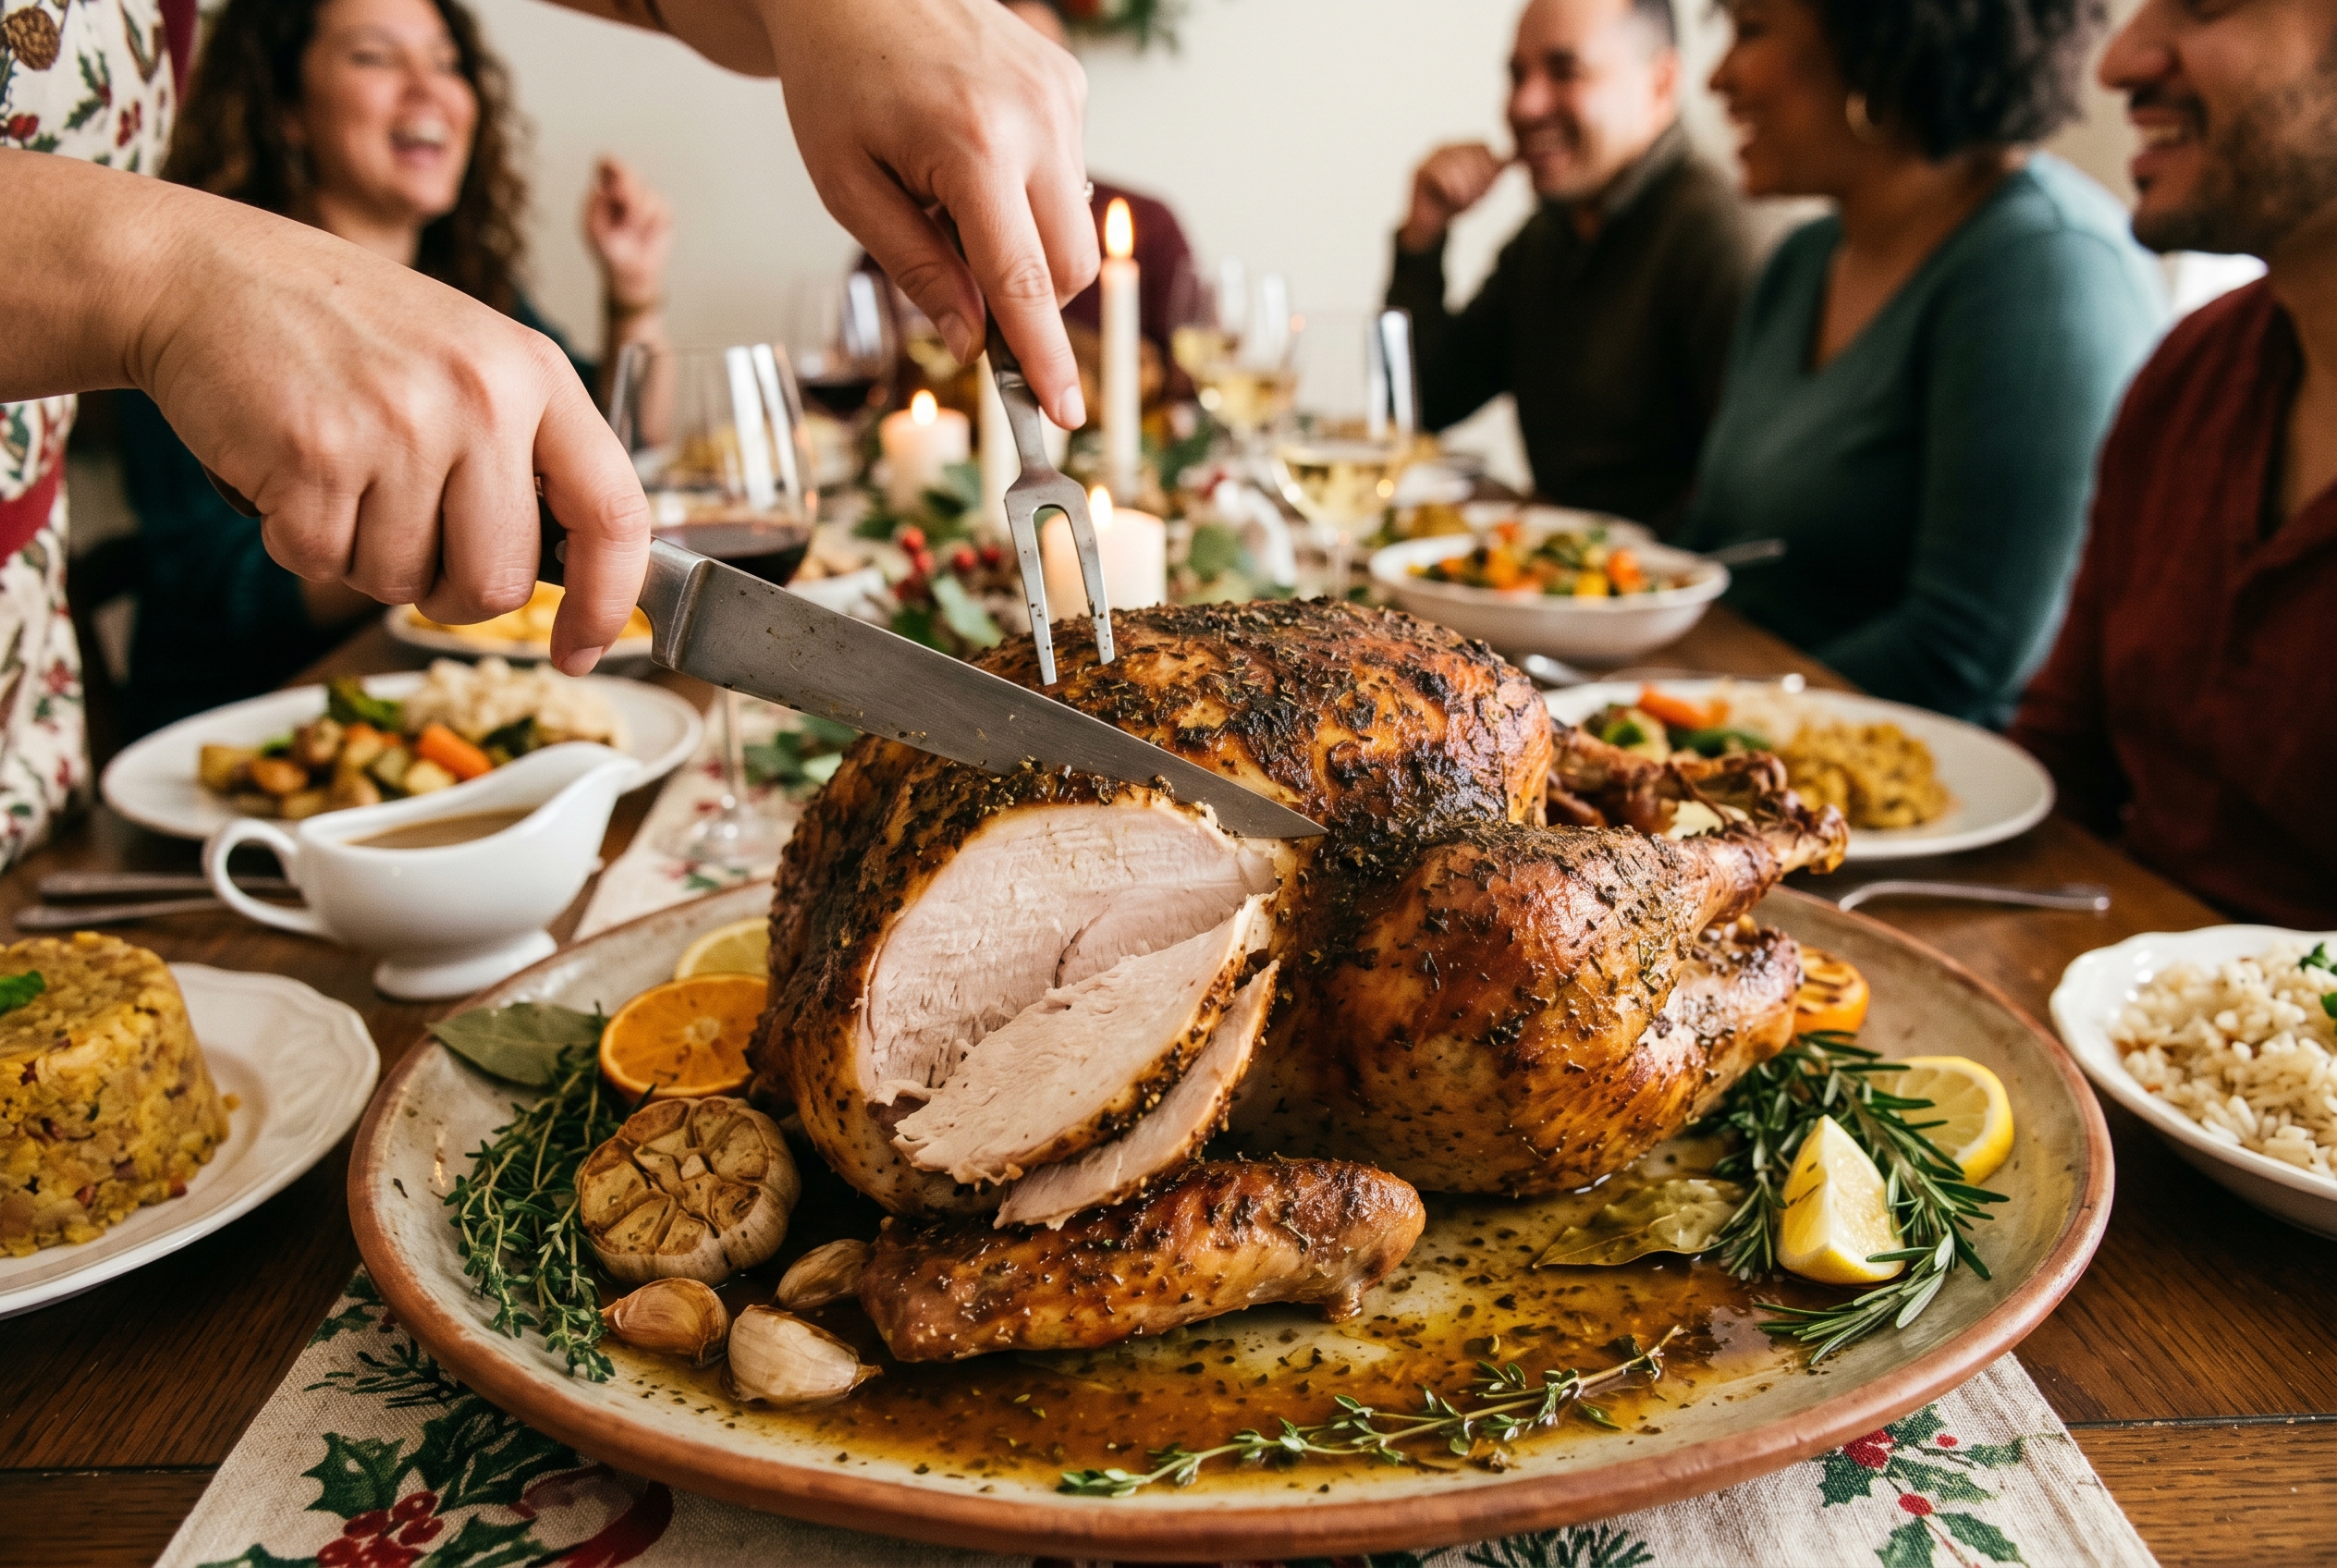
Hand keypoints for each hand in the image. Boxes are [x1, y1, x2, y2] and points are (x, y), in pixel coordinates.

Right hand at [106, 179, 646, 672]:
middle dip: (451, 592)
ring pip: (402, 584)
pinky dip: (299, 540)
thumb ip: (527, 450)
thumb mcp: (470, 357)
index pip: (614, 514)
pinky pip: (323, 564)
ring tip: (342, 473)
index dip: (608, 602)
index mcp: (535, 373)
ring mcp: (399, 427)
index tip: (583, 648)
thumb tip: (576, 569)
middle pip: (498, 584)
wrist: (207, 272)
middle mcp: (480, 398)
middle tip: (408, 537)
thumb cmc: (346, 329)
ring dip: (363, 556)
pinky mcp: (314, 458)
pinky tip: (291, 471)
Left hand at [582, 155, 673, 309]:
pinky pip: (663, 208)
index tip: (615, 187)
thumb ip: (596, 204)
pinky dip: (654, 225)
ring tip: (632, 233)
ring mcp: (645, 199)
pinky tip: (647, 235)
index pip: (606, 164)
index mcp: (604, 190)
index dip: (613, 167)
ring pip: (648, 195)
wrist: (632, 273)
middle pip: (630, 173)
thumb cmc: (609, 252)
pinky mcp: (663, 211)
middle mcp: (625, 190)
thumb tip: (609, 187)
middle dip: (628, 197)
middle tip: (625, 220)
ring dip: (639, 219)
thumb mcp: (593, 229)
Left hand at [759, 0, 1094, 428]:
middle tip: (965, 287)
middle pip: (1070, 266)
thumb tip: (972, 341)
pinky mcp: (1069, 84)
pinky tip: (976, 155)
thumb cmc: (838, 81)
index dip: (1044, 359)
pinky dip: (1030, 193)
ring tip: (953, 196)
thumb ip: (915, 268)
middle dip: (1030, 301)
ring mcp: (1061, 97)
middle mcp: (1035, 120)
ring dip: (1024, 242)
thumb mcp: (848, 188)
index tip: (1063, 416)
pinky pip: (1071, 177)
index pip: (1024, 282)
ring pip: (1075, 226)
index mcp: (973, 149)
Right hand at [1399, 142, 1507, 252]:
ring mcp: (1431, 157)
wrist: (1428, 225)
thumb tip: (1513, 160)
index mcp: (1460, 147)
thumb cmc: (1453, 204)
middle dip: (1478, 179)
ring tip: (1463, 201)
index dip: (1489, 169)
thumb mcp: (1480, 185)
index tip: (1486, 190)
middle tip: (1475, 198)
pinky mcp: (1420, 171)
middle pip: (1471, 155)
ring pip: (1458, 164)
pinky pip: (1441, 174)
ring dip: (1465, 186)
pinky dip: (1451, 190)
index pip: (1483, 148)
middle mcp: (1445, 147)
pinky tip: (1452, 200)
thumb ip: (1493, 171)